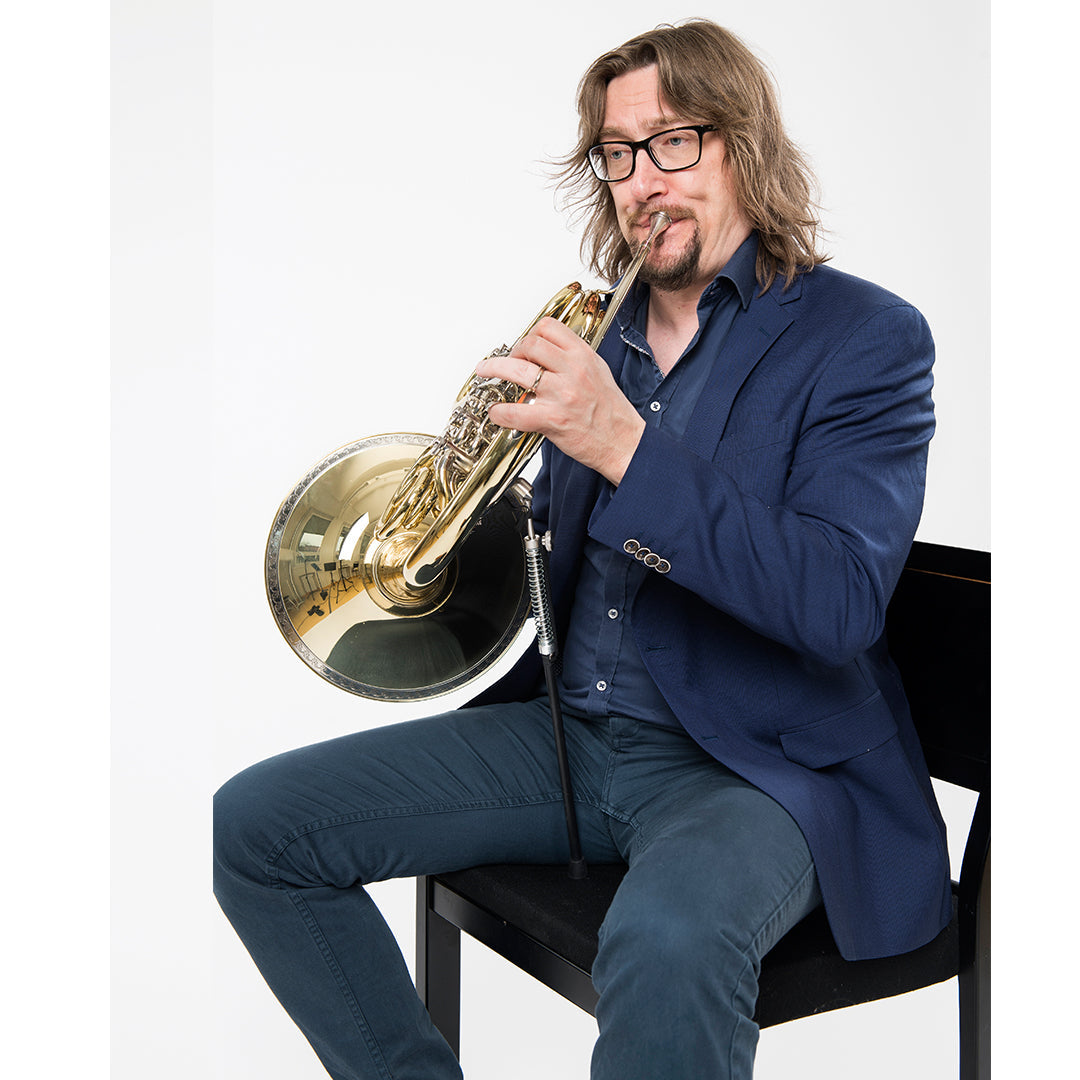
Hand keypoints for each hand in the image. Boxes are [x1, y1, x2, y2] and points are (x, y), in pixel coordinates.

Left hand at [474, 317, 645, 485]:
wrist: (624, 443)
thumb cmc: (611, 412)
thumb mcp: (598, 372)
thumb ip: (573, 359)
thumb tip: (547, 352)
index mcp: (584, 356)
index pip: (549, 328)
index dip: (530, 334)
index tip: (523, 345)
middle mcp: (573, 371)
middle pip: (530, 344)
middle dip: (511, 351)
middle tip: (506, 362)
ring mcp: (562, 394)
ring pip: (517, 370)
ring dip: (494, 369)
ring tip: (485, 372)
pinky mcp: (553, 420)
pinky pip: (516, 412)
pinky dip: (500, 412)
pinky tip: (497, 412)